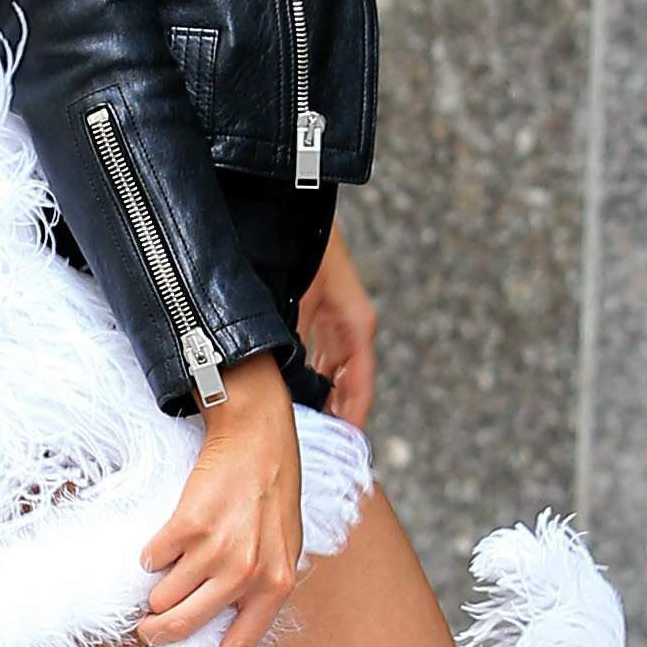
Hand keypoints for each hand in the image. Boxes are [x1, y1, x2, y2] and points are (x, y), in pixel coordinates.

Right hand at [139, 354, 302, 646]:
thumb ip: (258, 592)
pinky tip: (176, 533)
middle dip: (157, 631)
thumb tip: (217, 635)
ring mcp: (217, 550)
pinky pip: (152, 559)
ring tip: (179, 561)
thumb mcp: (283, 552)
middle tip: (149, 627)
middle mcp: (247, 574)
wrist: (259, 441)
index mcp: (274, 588)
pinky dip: (155, 551)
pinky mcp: (187, 525)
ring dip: (159, 585)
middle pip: (182, 626)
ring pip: (162, 594)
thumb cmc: (270, 500)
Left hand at [296, 228, 379, 429]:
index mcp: (356, 324)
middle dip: (333, 412)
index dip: (352, 417)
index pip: (359, 384)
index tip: (344, 444)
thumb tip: (287, 385)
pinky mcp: (314, 308)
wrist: (289, 201)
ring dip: (320, 394)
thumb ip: (299, 339)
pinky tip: (287, 388)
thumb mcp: (300, 297)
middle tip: (317, 445)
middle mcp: (349, 323)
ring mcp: (332, 316)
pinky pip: (316, 350)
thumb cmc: (300, 242)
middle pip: (346, 381)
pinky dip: (307, 372)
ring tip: (302, 425)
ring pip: (329, 368)